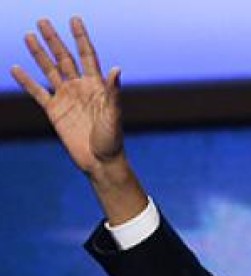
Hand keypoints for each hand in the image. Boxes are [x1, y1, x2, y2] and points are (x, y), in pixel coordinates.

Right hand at [11, 16, 145, 223]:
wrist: (100, 161)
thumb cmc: (112, 140)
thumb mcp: (114, 115)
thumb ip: (112, 92)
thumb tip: (116, 68)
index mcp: (96, 86)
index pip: (87, 56)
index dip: (81, 37)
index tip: (74, 19)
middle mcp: (80, 88)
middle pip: (64, 58)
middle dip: (54, 39)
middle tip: (42, 21)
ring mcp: (66, 98)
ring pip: (49, 70)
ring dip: (39, 54)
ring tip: (29, 36)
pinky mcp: (54, 111)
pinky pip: (37, 92)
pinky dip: (26, 81)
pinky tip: (16, 68)